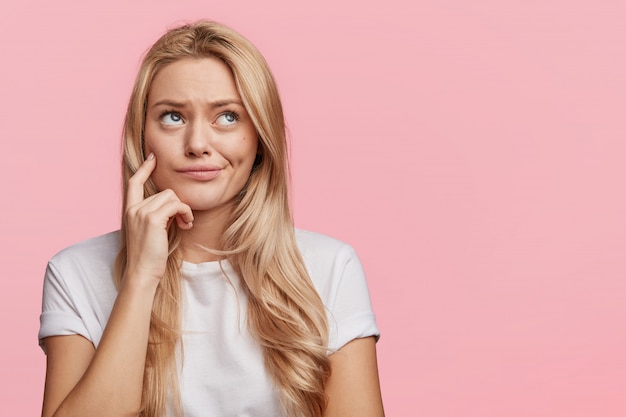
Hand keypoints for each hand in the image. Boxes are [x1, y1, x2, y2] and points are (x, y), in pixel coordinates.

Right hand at [123, 153, 192, 284]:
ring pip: (171, 196)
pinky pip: (177, 205)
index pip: (134, 183)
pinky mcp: (153, 219)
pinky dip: (185, 213)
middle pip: (164, 191)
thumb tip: (173, 206)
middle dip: (178, 205)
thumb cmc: (149, 257)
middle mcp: (133, 209)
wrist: (142, 273)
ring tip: (185, 224)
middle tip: (184, 221)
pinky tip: (186, 224)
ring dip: (184, 209)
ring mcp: (141, 212)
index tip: (152, 157)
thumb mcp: (150, 232)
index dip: (144, 169)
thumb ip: (156, 216)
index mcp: (129, 211)